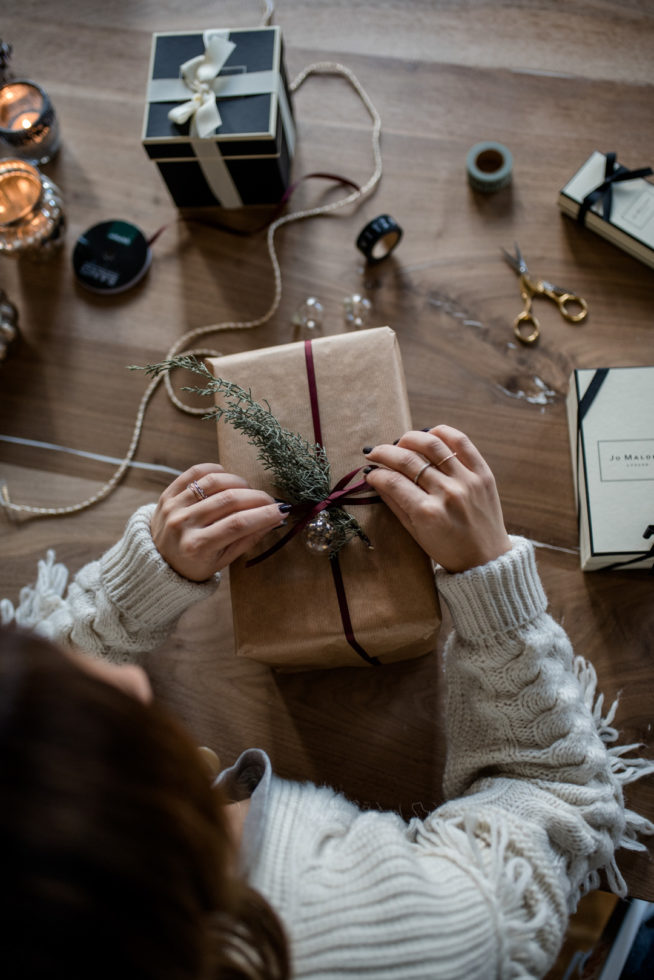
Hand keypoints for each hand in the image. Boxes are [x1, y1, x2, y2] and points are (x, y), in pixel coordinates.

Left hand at [150, 463, 286, 581]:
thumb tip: (275, 518)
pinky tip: (228, 476)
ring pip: (213, 482)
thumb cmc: (194, 565)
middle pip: (228, 500)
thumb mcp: (222, 561)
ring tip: (249, 491)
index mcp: (197, 547)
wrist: (156, 563)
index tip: (282, 510)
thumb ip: (248, 539)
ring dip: (239, 482)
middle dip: (257, 497)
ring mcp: (173, 507)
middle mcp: (182, 524)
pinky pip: (194, 472)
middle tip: (271, 501)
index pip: (238, 524)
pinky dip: (215, 470)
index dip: (264, 514)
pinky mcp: (167, 494)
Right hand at [363, 425, 510, 572]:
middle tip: (375, 452)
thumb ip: (395, 503)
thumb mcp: (415, 532)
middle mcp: (447, 493)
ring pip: (432, 444)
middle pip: (408, 460)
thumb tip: (374, 478)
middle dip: (385, 452)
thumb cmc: (447, 548)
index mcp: (428, 513)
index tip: (370, 471)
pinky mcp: (483, 473)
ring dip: (410, 438)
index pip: (392, 481)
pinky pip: (462, 442)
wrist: (486, 558)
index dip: (376, 473)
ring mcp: (467, 481)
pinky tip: (430, 434)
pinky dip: (443, 432)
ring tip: (400, 442)